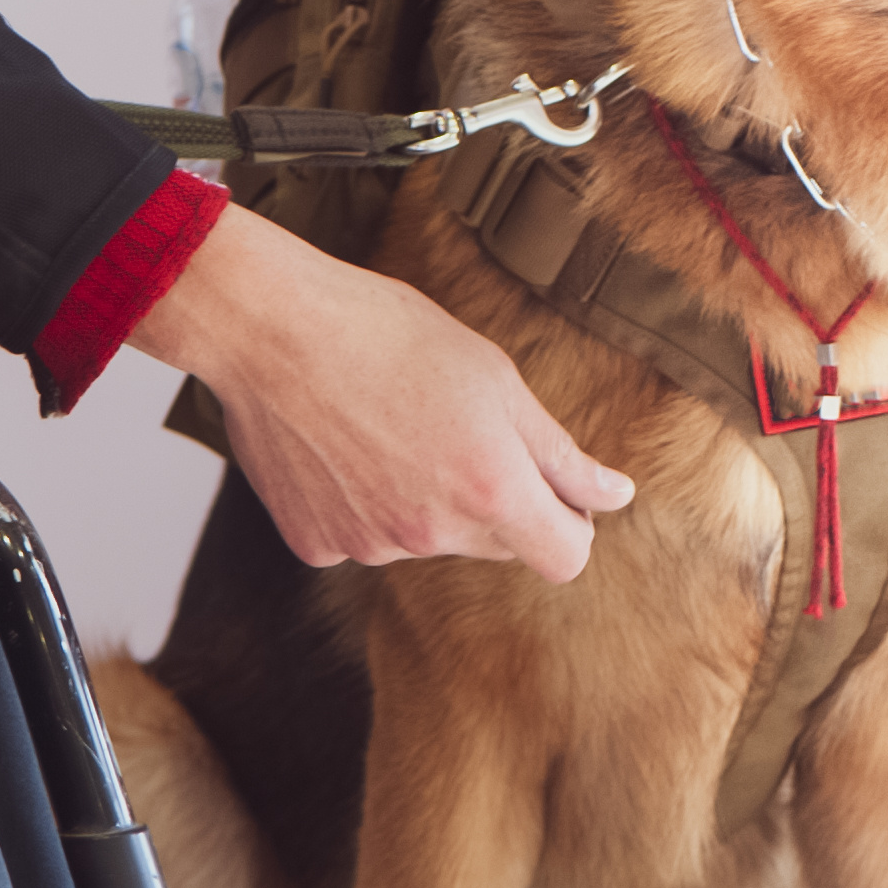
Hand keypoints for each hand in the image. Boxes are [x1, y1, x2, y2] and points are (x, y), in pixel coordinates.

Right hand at [129, 203, 632, 583]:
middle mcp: (434, 534)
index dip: (567, 523)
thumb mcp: (495, 379)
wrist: (272, 328)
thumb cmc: (387, 335)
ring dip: (423, 496)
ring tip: (386, 422)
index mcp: (492, 491)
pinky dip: (361, 502)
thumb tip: (615, 496)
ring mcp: (372, 546)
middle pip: (496, 545)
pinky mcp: (317, 545)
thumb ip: (561, 453)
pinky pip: (362, 536)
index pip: (566, 558)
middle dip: (494, 499)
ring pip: (426, 537)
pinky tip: (342, 445)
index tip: (550, 488)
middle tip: (454, 426)